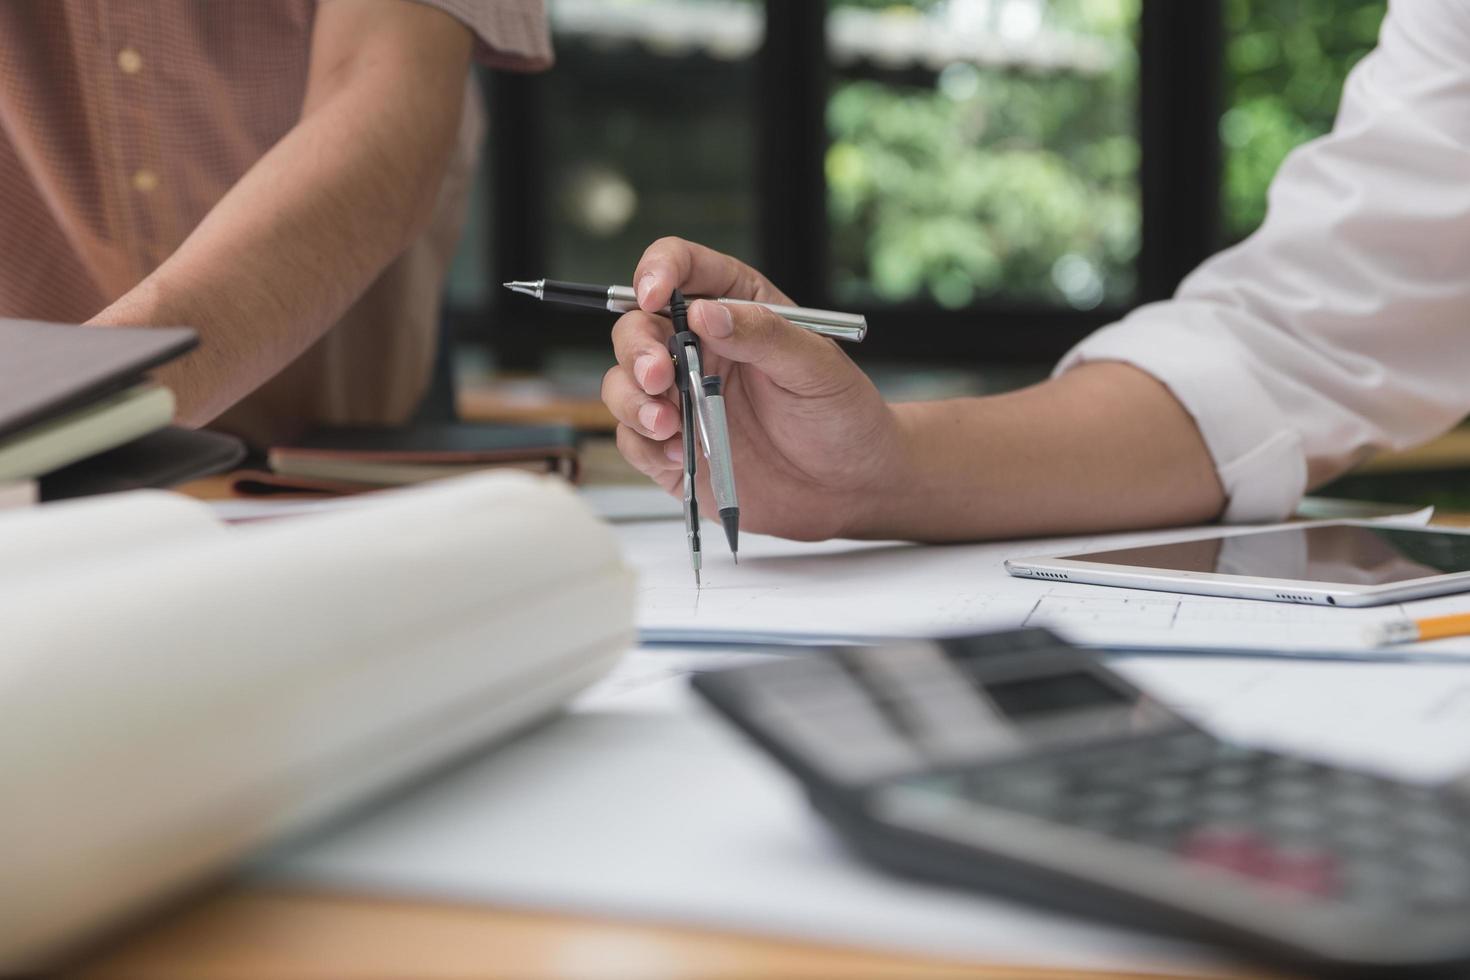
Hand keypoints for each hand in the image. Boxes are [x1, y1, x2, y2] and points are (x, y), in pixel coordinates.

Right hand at [601, 238, 907, 540]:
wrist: (851, 486)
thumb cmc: (843, 415)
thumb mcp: (816, 366)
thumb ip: (763, 334)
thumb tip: (706, 312)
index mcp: (738, 308)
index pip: (683, 268)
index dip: (659, 272)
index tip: (655, 296)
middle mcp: (701, 348)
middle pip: (638, 327)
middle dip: (637, 349)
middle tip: (658, 376)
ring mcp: (684, 398)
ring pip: (624, 383)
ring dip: (632, 400)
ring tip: (667, 424)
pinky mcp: (676, 448)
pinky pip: (635, 440)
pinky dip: (645, 444)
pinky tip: (679, 454)